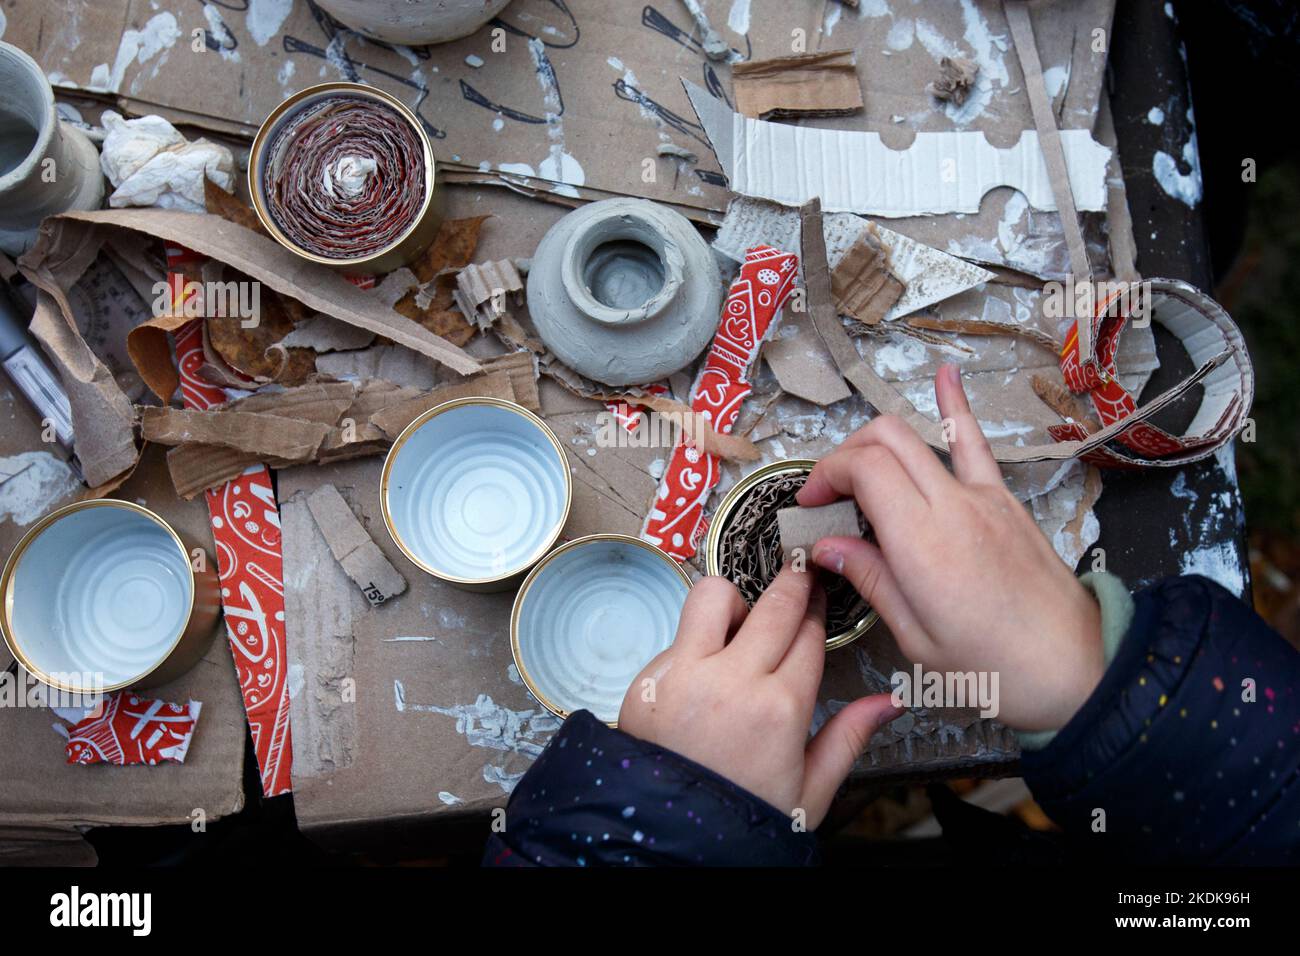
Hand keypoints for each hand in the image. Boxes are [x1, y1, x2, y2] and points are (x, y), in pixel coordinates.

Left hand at [619, 568, 898, 827]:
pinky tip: (704, 675)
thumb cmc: (740, 816)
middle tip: (798, 575)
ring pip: (712, 595)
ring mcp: (685, 674)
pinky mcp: (649, 678)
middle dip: (793, 582)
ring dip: (733, 600)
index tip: (821, 599)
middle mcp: (732, 681)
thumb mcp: (809, 790)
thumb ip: (849, 737)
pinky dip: (694, 644)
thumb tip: (889, 703)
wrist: (669, 839)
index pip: (809, 634)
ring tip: (739, 623)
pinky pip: (677, 636)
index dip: (818, 612)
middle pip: (774, 603)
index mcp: (780, 708)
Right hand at [797, 364, 1103, 731]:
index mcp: (922, 543)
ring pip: (918, 436)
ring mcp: (982, 497)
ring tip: (856, 464)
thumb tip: (826, 547)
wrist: (1075, 669)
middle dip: (843, 455)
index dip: (825, 474)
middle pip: (885, 440)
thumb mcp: (916, 639)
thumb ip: (871, 580)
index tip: (810, 505)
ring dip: (878, 441)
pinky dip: (955, 406)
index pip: (862, 468)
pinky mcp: (1005, 501)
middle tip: (827, 494)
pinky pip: (974, 443)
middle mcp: (951, 506)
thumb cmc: (995, 668)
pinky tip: (945, 374)